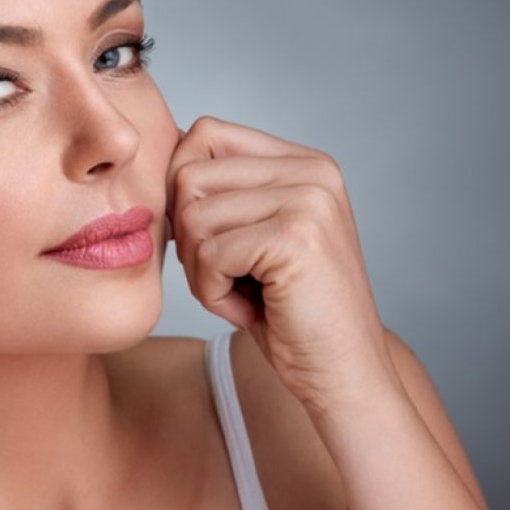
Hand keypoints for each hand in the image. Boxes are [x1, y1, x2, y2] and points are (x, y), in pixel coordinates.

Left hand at [166, 115, 392, 409]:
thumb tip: (165, 152)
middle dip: (190, 237)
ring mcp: (308, 201)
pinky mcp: (296, 237)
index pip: (206, 134)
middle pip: (190, 174)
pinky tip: (251, 309)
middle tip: (229, 275)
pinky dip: (213, 294)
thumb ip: (226, 191)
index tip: (207, 238)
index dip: (184, 189)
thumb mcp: (256, 237)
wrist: (344, 375)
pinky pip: (208, 255)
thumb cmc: (291, 314)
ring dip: (202, 271)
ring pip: (192, 216)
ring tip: (245, 293)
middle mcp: (313, 170)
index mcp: (305, 162)